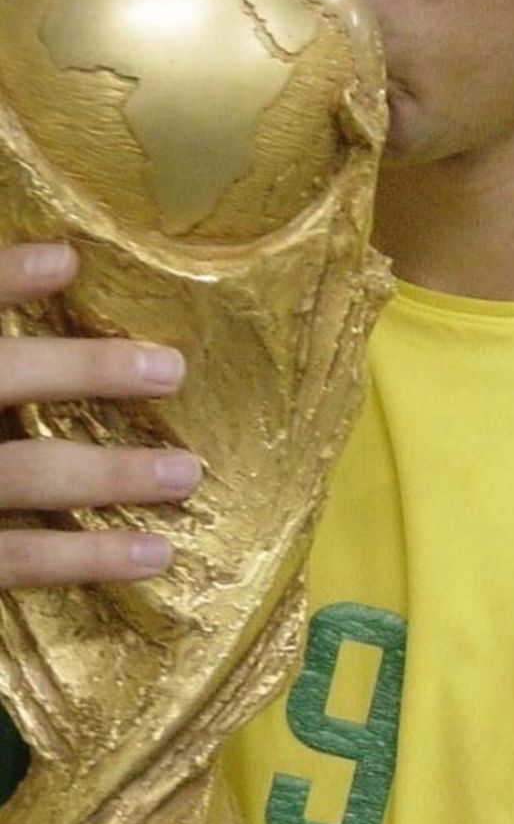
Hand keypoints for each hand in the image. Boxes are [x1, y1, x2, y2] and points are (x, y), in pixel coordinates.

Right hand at [0, 242, 197, 588]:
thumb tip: (56, 262)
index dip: (1, 279)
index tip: (67, 260)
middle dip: (82, 370)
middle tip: (169, 369)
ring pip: (19, 475)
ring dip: (107, 475)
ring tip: (185, 473)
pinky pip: (11, 563)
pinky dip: (81, 559)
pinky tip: (149, 555)